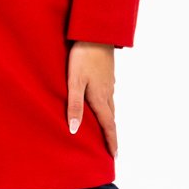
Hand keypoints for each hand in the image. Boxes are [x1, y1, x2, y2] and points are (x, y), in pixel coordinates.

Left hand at [66, 41, 117, 157]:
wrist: (96, 32)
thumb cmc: (83, 57)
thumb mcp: (74, 82)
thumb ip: (75, 105)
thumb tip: (75, 130)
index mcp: (100, 97)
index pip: (108, 125)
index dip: (111, 141)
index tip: (114, 156)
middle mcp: (107, 92)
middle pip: (111, 117)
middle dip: (111, 133)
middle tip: (112, 147)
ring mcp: (109, 82)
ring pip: (110, 105)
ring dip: (109, 119)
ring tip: (106, 128)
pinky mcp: (107, 73)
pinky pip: (108, 94)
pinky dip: (107, 105)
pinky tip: (101, 102)